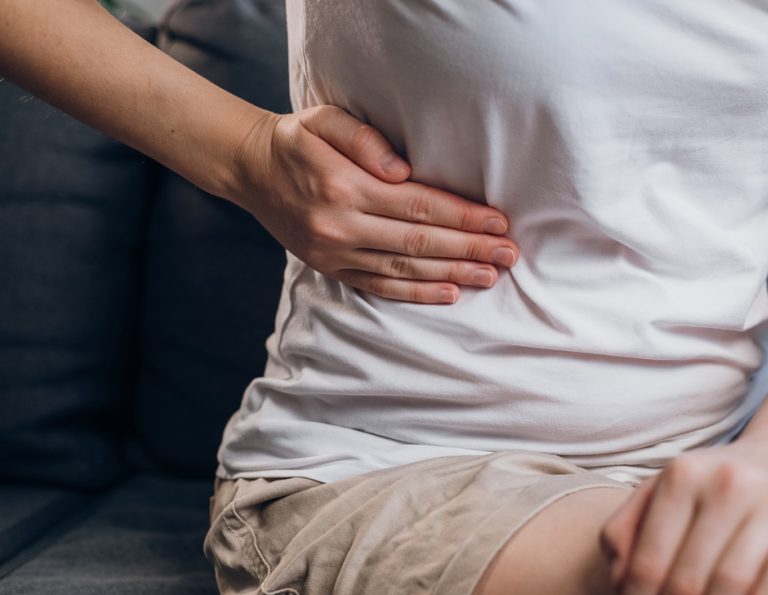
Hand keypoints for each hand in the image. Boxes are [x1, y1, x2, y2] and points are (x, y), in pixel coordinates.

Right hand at [227, 105, 518, 303]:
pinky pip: (381, 286)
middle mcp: (340, 225)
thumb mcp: (324, 119)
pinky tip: (451, 293)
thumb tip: (404, 170)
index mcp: (344, 186)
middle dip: (470, 248)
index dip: (462, 216)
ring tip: (491, 275)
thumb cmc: (298, 140)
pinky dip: (418, 293)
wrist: (250, 169)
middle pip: (419, 242)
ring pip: (405, 270)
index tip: (499, 221)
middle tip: (510, 253)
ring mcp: (335, 252)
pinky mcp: (332, 268)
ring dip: (453, 274)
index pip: (418, 205)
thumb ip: (364, 138)